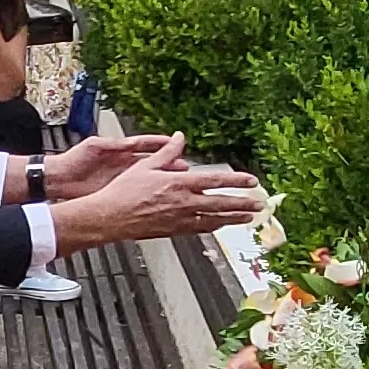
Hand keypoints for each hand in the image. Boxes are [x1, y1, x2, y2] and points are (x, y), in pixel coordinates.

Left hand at [43, 133, 181, 198]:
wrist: (57, 179)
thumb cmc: (72, 160)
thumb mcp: (94, 146)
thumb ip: (113, 144)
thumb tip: (130, 142)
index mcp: (118, 149)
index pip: (145, 144)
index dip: (160, 143)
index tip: (176, 142)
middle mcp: (122, 163)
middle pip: (150, 161)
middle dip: (167, 163)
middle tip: (184, 165)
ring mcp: (119, 177)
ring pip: (146, 177)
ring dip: (161, 178)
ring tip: (177, 181)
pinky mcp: (114, 190)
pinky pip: (135, 190)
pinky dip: (148, 192)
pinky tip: (159, 196)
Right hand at [53, 135, 263, 253]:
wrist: (108, 217)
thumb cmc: (123, 192)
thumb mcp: (145, 165)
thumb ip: (167, 152)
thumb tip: (180, 137)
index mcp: (179, 183)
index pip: (216, 181)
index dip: (237, 180)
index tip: (252, 181)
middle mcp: (184, 203)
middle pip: (222, 203)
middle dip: (243, 203)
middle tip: (259, 204)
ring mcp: (179, 219)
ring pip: (214, 219)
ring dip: (234, 218)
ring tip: (249, 218)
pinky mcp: (172, 231)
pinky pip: (200, 229)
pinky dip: (214, 226)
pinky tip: (220, 225)